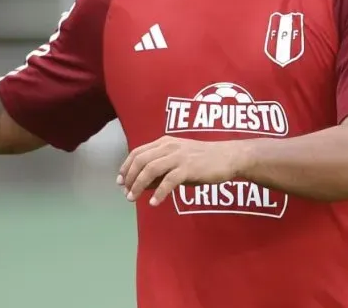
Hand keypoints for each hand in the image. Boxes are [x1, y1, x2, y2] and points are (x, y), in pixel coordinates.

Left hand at [117, 136, 250, 206]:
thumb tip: (140, 185)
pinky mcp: (188, 168)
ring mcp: (178, 156)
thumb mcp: (177, 162)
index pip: (137, 152)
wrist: (227, 157)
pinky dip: (159, 193)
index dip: (126, 167)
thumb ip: (160, 171)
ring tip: (133, 198)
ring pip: (150, 169)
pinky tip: (154, 203)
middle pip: (141, 161)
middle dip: (129, 178)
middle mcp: (168, 147)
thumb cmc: (202, 160)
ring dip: (138, 185)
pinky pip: (168, 181)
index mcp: (164, 142)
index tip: (120, 181)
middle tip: (126, 193)